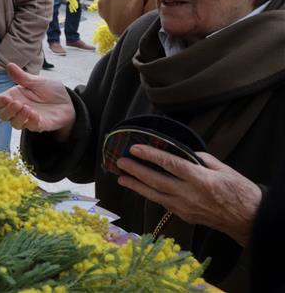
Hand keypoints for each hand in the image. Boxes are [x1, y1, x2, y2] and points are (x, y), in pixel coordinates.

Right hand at [0, 63, 75, 139]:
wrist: (67, 101)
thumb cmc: (50, 90)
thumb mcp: (37, 81)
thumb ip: (22, 77)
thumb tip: (9, 65)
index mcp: (15, 96)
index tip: (5, 98)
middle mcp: (19, 109)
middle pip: (3, 115)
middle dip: (7, 111)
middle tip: (16, 103)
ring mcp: (28, 118)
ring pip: (15, 124)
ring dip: (18, 117)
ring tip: (27, 108)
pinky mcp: (40, 125)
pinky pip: (31, 127)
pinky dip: (31, 121)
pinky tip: (35, 114)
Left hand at [116, 145, 261, 245]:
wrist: (249, 221)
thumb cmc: (240, 192)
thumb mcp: (225, 169)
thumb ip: (203, 159)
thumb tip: (186, 153)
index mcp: (200, 179)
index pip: (170, 164)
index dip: (150, 155)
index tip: (135, 148)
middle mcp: (189, 194)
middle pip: (156, 180)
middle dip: (136, 170)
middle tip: (120, 162)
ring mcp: (185, 207)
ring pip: (155, 195)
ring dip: (136, 185)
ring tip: (121, 177)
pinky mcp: (185, 216)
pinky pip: (163, 204)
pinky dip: (150, 195)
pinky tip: (140, 189)